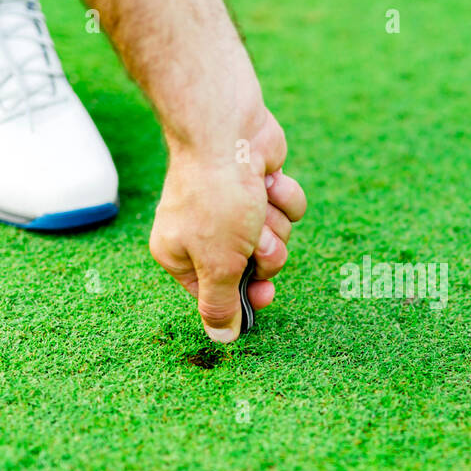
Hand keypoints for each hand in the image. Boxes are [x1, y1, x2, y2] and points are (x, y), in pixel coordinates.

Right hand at [149, 102, 305, 340]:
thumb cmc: (216, 198)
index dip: (246, 294)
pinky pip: (288, 210)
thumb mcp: (217, 264)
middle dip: (265, 252)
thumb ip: (219, 304)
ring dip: (275, 222)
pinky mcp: (261, 187)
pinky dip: (283, 196)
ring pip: (277, 238)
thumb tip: (221, 339)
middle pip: (255, 268)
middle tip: (254, 237)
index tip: (264, 293)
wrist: (229, 131)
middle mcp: (206, 234)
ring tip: (256, 202)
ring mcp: (236, 209)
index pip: (219, 294)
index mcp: (181, 255)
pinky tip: (267, 179)